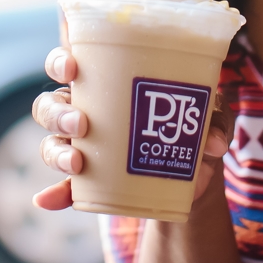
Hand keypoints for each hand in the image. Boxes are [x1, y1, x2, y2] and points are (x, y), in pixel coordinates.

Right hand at [31, 46, 235, 213]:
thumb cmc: (195, 128)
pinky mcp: (90, 181)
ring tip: (77, 162)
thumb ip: (215, 123)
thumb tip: (214, 144)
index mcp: (107, 83)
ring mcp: (83, 146)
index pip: (68, 64)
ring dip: (57, 151)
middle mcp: (86, 110)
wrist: (194, 176)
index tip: (73, 67)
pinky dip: (55, 194)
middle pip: (50, 104)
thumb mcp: (211, 118)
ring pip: (51, 142)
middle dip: (58, 112)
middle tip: (82, 122)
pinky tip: (47, 201)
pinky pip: (64, 187)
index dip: (61, 62)